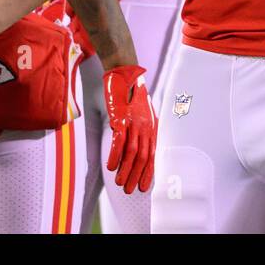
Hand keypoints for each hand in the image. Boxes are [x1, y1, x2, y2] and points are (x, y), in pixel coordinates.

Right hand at [104, 65, 155, 194]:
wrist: (125, 73)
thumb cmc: (131, 95)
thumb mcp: (142, 114)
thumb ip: (142, 131)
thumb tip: (139, 149)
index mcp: (152, 127)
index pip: (153, 154)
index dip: (149, 172)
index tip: (145, 188)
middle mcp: (146, 126)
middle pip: (143, 156)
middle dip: (136, 176)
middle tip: (130, 191)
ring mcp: (134, 122)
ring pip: (132, 151)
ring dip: (126, 170)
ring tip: (119, 184)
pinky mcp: (121, 117)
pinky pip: (119, 140)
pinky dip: (116, 155)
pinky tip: (111, 167)